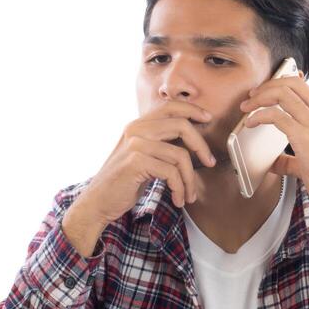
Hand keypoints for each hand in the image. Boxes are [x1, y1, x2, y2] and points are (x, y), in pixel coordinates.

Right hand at [77, 100, 217, 217]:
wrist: (98, 202)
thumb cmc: (124, 182)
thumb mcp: (142, 156)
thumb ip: (160, 143)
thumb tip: (191, 139)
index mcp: (138, 125)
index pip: (170, 106)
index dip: (192, 109)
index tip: (208, 118)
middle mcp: (136, 129)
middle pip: (182, 126)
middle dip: (201, 146)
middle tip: (210, 162)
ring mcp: (135, 144)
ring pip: (180, 155)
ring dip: (189, 179)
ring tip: (189, 194)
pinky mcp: (136, 162)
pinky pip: (171, 172)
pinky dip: (180, 188)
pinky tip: (178, 199)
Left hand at [238, 74, 308, 223]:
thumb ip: (292, 157)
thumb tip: (273, 161)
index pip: (305, 87)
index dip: (283, 82)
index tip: (268, 89)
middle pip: (293, 83)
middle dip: (268, 85)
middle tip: (254, 96)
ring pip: (283, 93)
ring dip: (260, 97)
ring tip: (248, 106)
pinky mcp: (305, 136)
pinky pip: (276, 115)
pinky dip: (259, 115)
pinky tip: (251, 122)